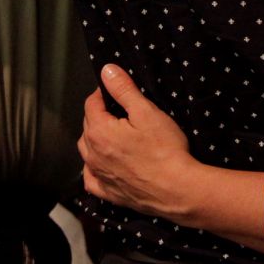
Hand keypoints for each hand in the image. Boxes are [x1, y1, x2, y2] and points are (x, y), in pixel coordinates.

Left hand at [79, 64, 198, 221]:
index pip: (91, 104)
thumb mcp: (146, 112)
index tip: (115, 89)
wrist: (177, 190)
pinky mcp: (108, 193)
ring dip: (95, 138)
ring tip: (113, 133)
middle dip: (99, 114)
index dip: (102, 93)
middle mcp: (92, 154)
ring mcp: (99, 175)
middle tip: (119, 110)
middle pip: (88, 126)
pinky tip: (103, 165)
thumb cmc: (164, 149)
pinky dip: (93, 168)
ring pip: (87, 151)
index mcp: (99, 131)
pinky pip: (91, 178)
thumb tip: (106, 70)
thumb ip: (124, 90)